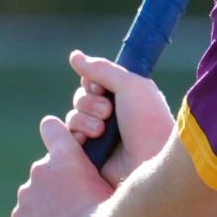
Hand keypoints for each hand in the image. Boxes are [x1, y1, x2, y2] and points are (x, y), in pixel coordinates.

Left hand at [10, 116, 112, 216]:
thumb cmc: (106, 208)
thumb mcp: (110, 174)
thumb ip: (100, 156)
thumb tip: (104, 148)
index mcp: (65, 154)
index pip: (51, 128)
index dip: (55, 134)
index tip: (59, 146)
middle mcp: (40, 169)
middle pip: (44, 171)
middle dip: (54, 182)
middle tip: (72, 198)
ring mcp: (27, 195)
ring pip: (33, 194)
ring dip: (44, 202)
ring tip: (64, 216)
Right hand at [65, 52, 175, 187]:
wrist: (149, 161)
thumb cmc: (148, 121)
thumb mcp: (130, 85)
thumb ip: (101, 69)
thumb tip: (74, 55)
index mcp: (126, 97)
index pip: (94, 81)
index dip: (93, 82)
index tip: (103, 88)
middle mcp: (112, 115)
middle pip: (80, 97)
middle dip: (89, 102)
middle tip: (108, 112)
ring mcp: (100, 137)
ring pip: (72, 116)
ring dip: (84, 119)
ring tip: (101, 130)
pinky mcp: (88, 156)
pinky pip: (68, 138)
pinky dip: (76, 135)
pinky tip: (89, 141)